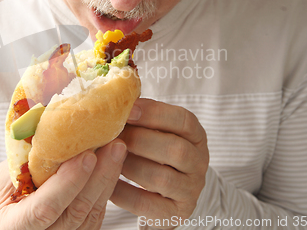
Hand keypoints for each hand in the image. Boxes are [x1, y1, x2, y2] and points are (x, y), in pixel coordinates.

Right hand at [0, 139, 126, 229]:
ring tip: (118, 149)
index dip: (68, 182)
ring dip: (108, 179)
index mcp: (12, 227)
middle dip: (99, 176)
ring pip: (91, 213)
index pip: (45, 208)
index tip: (87, 155)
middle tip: (114, 145)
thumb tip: (53, 122)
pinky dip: (106, 187)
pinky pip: (96, 213)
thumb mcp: (3, 177)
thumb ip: (28, 160)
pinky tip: (113, 164)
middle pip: (76, 211)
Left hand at [112, 98, 208, 228]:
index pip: (183, 120)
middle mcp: (199, 162)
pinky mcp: (177, 213)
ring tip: (107, 158)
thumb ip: (141, 114)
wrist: (165, 193)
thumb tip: (112, 93)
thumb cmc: (154, 152)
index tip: (128, 110)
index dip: (155, 114)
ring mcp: (191, 189)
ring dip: (130, 166)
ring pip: (161, 178)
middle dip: (140, 141)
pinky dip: (124, 193)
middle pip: (176, 150)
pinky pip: (147, 204)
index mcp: (195, 135)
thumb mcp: (156, 130)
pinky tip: (108, 184)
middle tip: (113, 136)